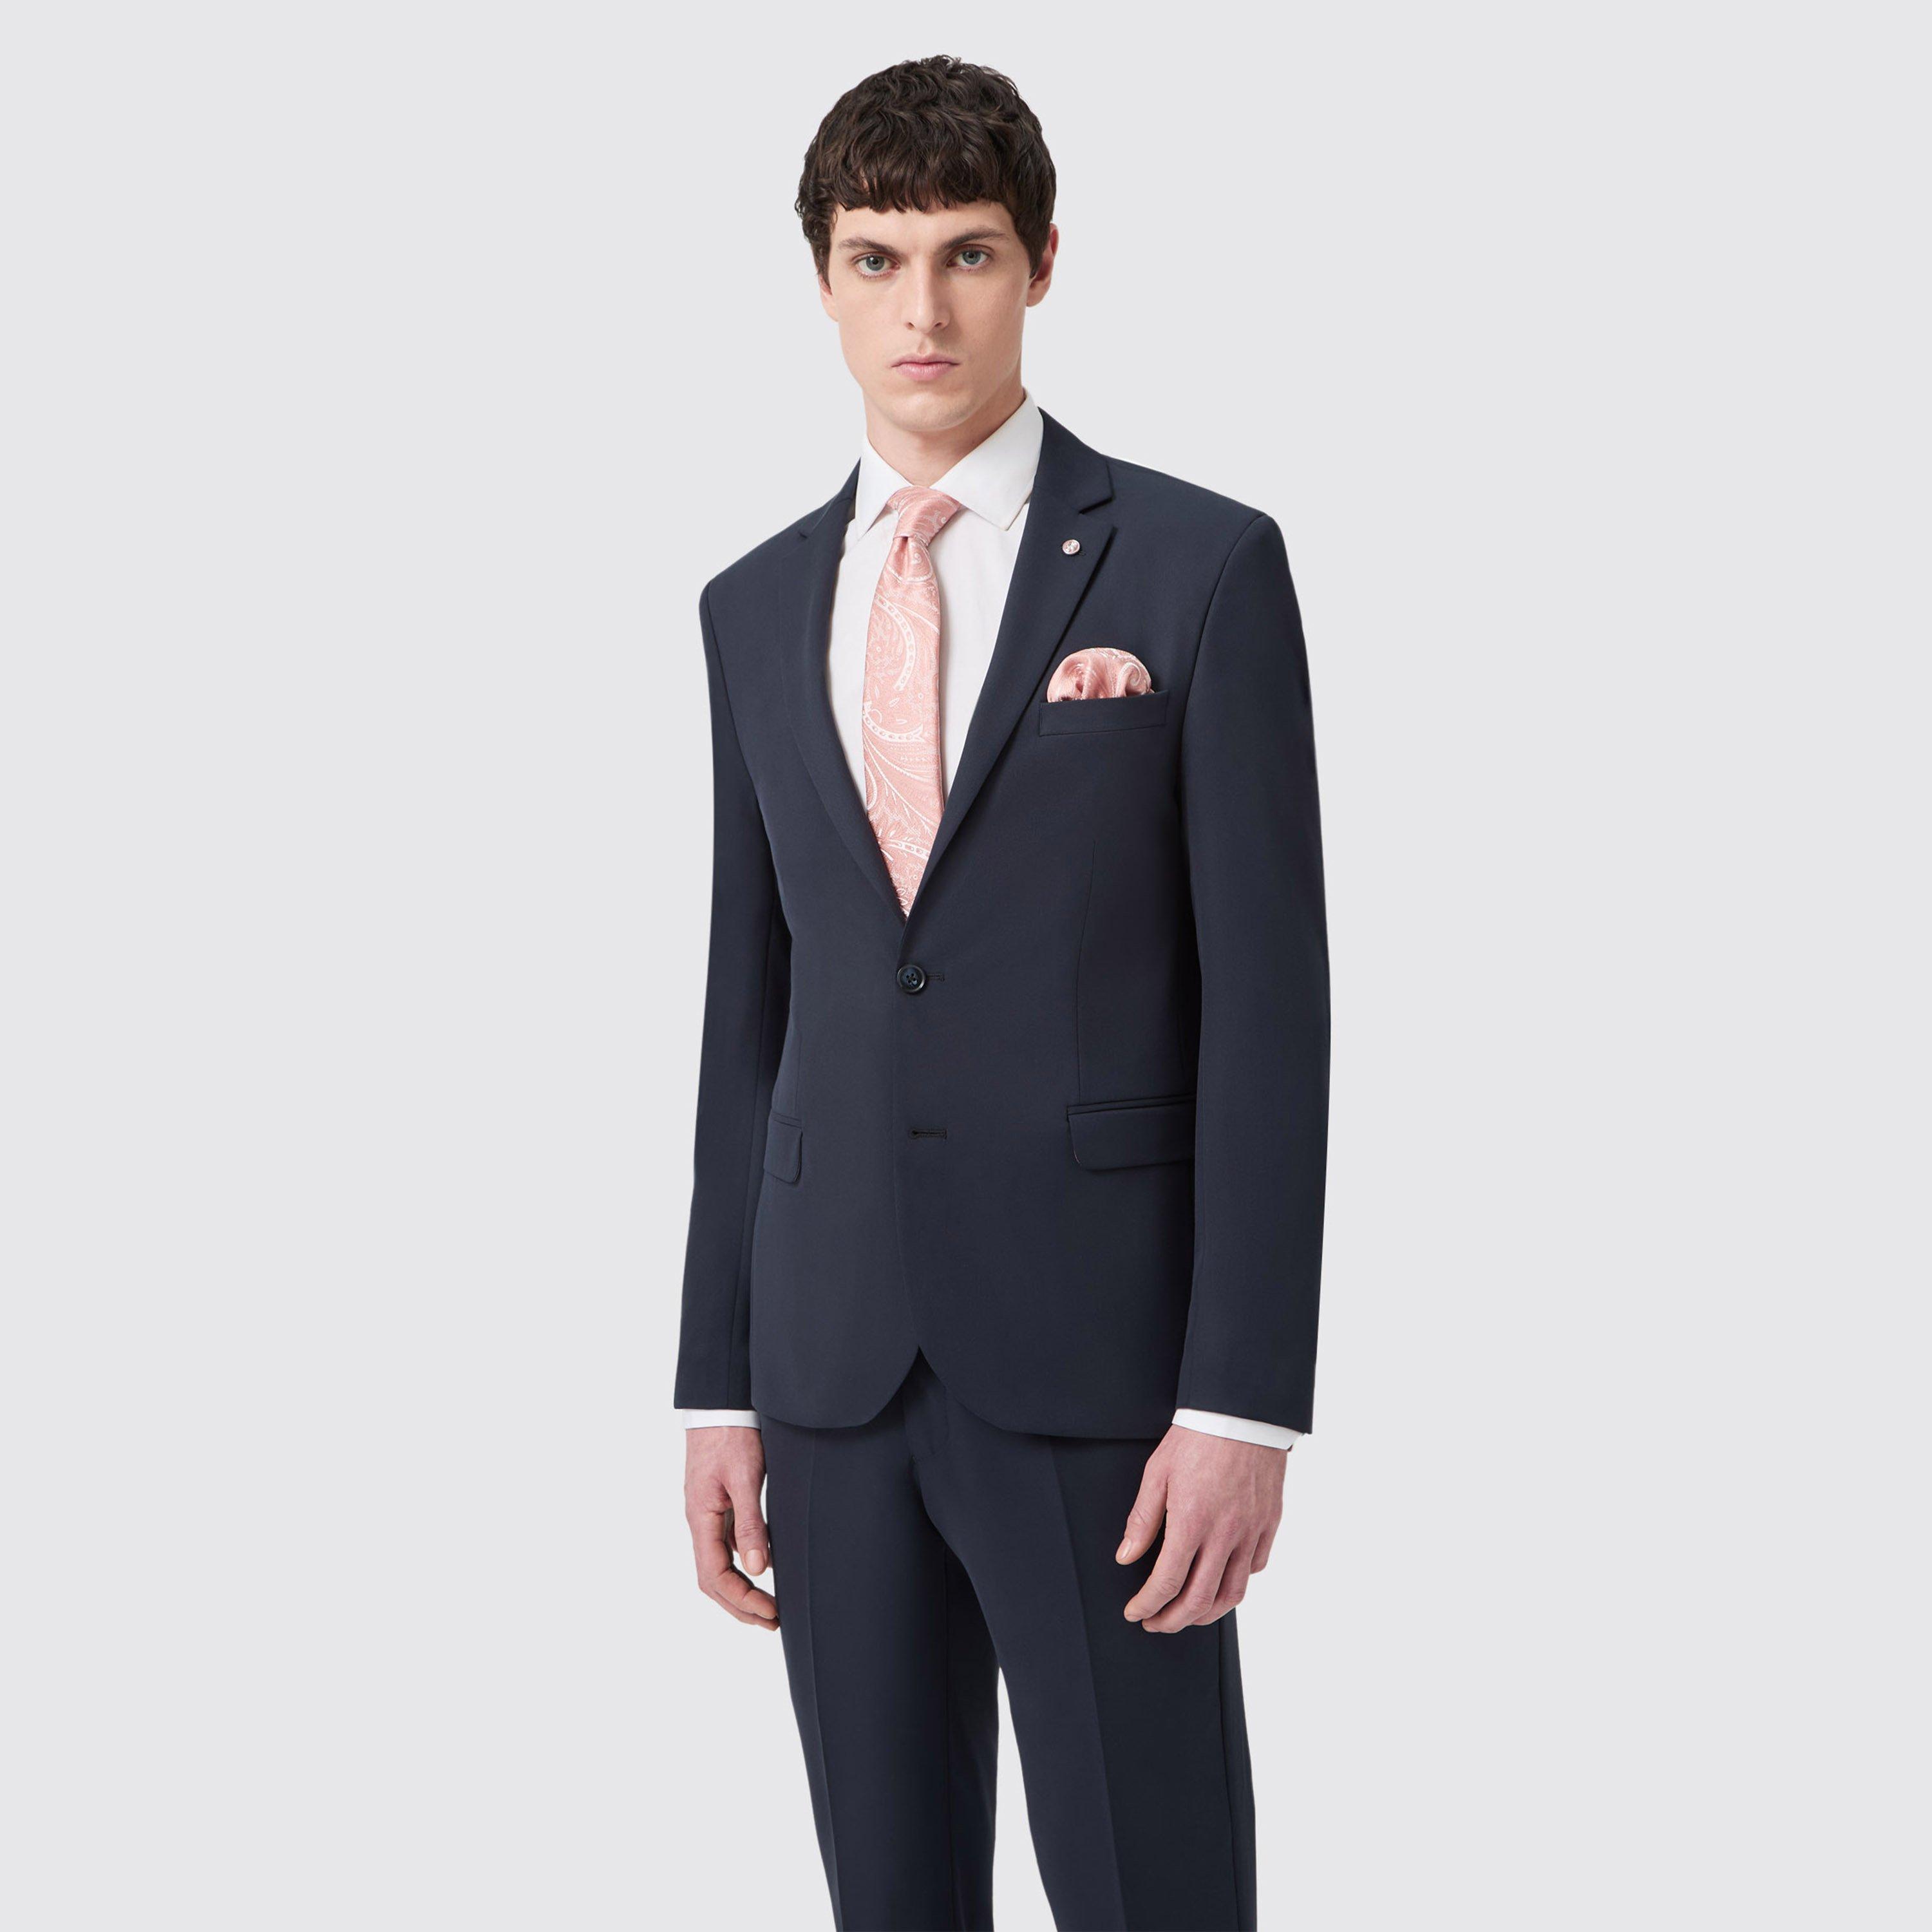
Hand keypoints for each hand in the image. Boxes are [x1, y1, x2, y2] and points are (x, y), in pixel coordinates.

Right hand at [684, 1425, 777, 1628]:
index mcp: (701, 1518)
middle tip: (773, 1621)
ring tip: (768, 1608)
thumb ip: (751, 1523)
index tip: (771, 1613)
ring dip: (739, 1591)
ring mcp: (707, 1514)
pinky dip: (740, 1567)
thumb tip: (757, 1568)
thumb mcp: (745, 1477)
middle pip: (712, 1579)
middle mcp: (700, 1521)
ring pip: (717, 1565)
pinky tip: (761, 1570)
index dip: (741, 1600)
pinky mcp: (717, 1505)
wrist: (719, 1404)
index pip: (714, 1576)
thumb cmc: (732, 1435)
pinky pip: (723, 1547)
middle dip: (740, 1606)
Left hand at [1116, 1425, 1286, 1631]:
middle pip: (1200, 1600)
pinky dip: (1236, 1584)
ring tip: (1187, 1614)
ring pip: (1232, 1593)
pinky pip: (1255, 1567)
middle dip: (1173, 1620)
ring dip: (1207, 1614)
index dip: (1148, 1605)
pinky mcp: (1268, 1524)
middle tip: (1156, 1623)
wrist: (1242, 1412)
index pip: (1166, 1582)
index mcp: (1192, 1522)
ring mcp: (1251, 1531)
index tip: (1135, 1613)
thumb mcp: (1156, 1473)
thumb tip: (1126, 1558)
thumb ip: (1142, 1520)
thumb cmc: (1196, 1437)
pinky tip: (1220, 1581)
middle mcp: (1225, 1534)